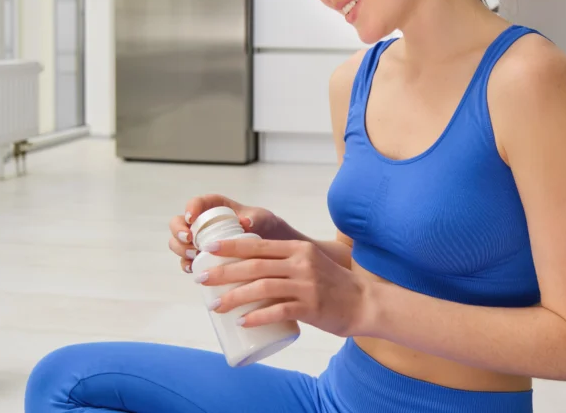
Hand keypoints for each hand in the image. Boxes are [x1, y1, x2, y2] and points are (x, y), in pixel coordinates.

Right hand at [168, 195, 290, 273]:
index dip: (190, 208)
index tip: (192, 218)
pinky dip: (186, 265)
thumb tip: (246, 222)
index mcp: (215, 206)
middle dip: (179, 231)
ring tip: (194, 256)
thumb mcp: (264, 219)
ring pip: (178, 242)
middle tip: (190, 240)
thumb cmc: (265, 228)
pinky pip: (186, 261)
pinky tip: (193, 269)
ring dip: (181, 249)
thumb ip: (257, 218)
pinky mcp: (200, 258)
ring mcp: (199, 241)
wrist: (270, 250)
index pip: (197, 203)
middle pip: (179, 222)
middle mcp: (203, 222)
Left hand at [194, 237, 369, 337]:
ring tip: (215, 305)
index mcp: (298, 249)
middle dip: (223, 272)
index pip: (258, 244)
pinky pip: (278, 310)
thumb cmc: (332, 285)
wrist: (364, 302)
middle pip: (254, 264)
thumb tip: (247, 274)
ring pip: (262, 287)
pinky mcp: (311, 307)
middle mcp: (301, 262)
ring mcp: (306, 285)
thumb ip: (285, 264)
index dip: (230, 246)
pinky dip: (257, 316)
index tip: (208, 250)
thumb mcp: (309, 264)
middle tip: (201, 279)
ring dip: (234, 297)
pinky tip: (242, 322)